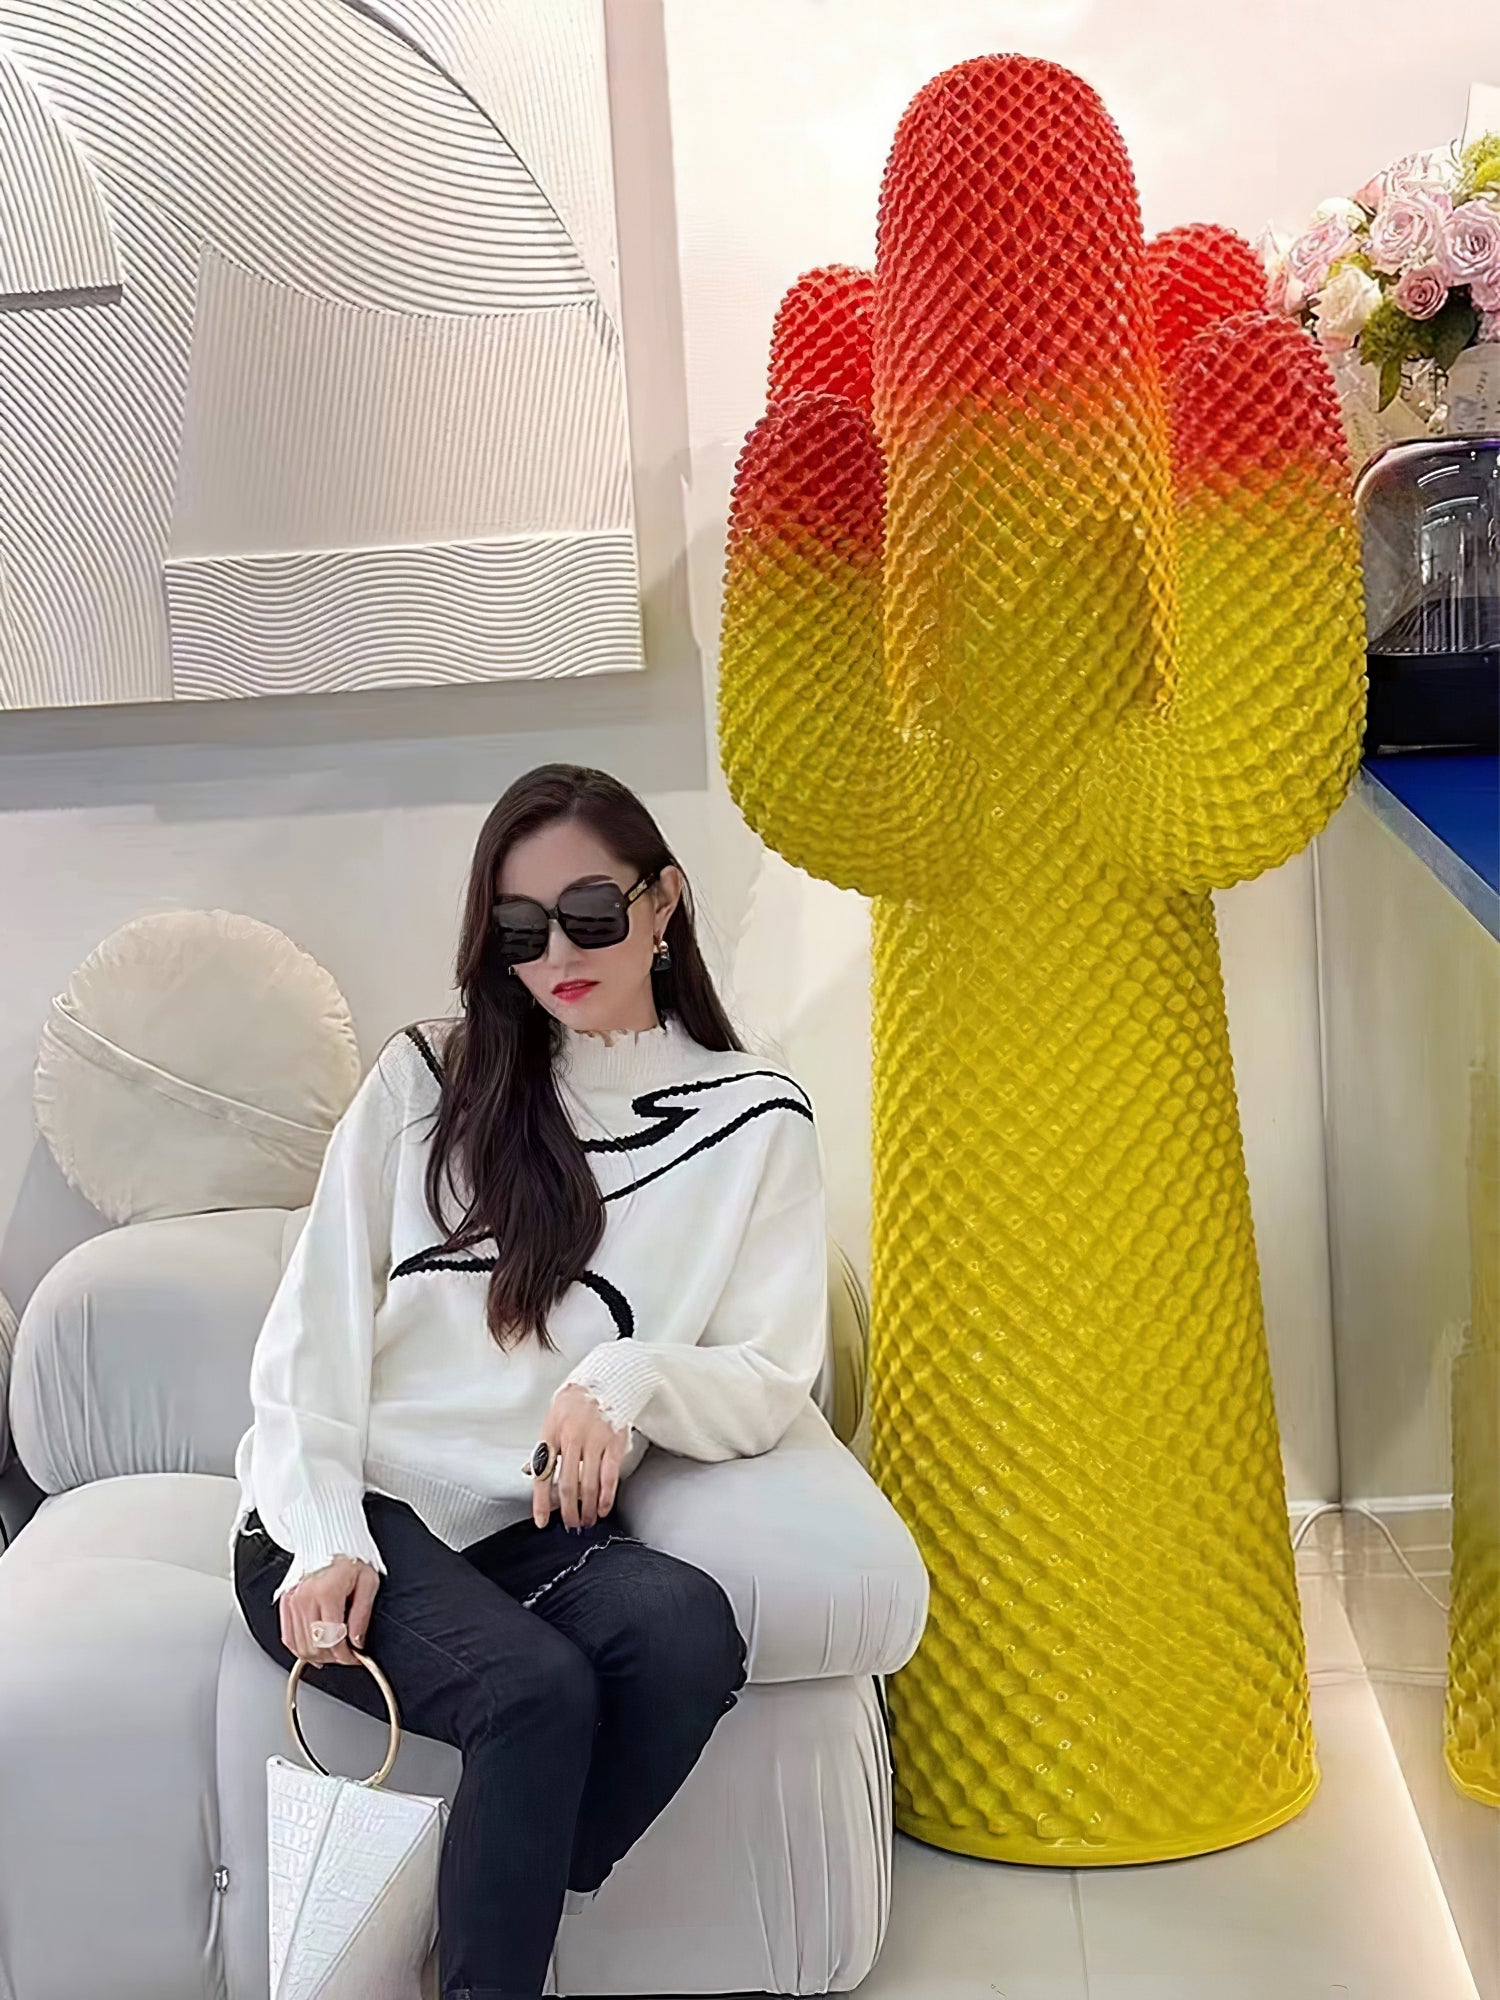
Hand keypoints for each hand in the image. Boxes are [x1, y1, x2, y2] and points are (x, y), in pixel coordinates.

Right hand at [279, 1556, 380, 1669]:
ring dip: (317, 1656)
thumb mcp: (368, 1581)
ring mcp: (292, 1600)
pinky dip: (300, 1649)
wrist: (330, 1538)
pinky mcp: (285, 1602)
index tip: (355, 1657)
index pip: (333, 1639)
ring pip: (300, 1646)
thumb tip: (357, 1641)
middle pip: (315, 1646)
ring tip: (333, 1652)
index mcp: (327, 1591)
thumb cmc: (351, 1557)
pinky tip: (314, 1650)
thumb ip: (362, 1614)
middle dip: (333, 1658)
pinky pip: (287, 1637)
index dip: (345, 1655)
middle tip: (346, 1656)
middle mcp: (305, 1596)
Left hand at [534, 1384, 628, 1530]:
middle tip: (570, 1524)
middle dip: (568, 1510)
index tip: (541, 1521)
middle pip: (566, 1484)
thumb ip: (545, 1447)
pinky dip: (607, 1496)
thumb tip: (530, 1472)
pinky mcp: (614, 1442)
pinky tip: (604, 1507)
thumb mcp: (553, 1418)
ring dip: (588, 1508)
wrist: (609, 1377)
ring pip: (589, 1484)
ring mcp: (594, 1439)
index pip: (542, 1473)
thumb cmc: (578, 1400)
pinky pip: (610, 1475)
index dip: (541, 1501)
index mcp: (552, 1432)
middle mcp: (571, 1437)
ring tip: (587, 1520)